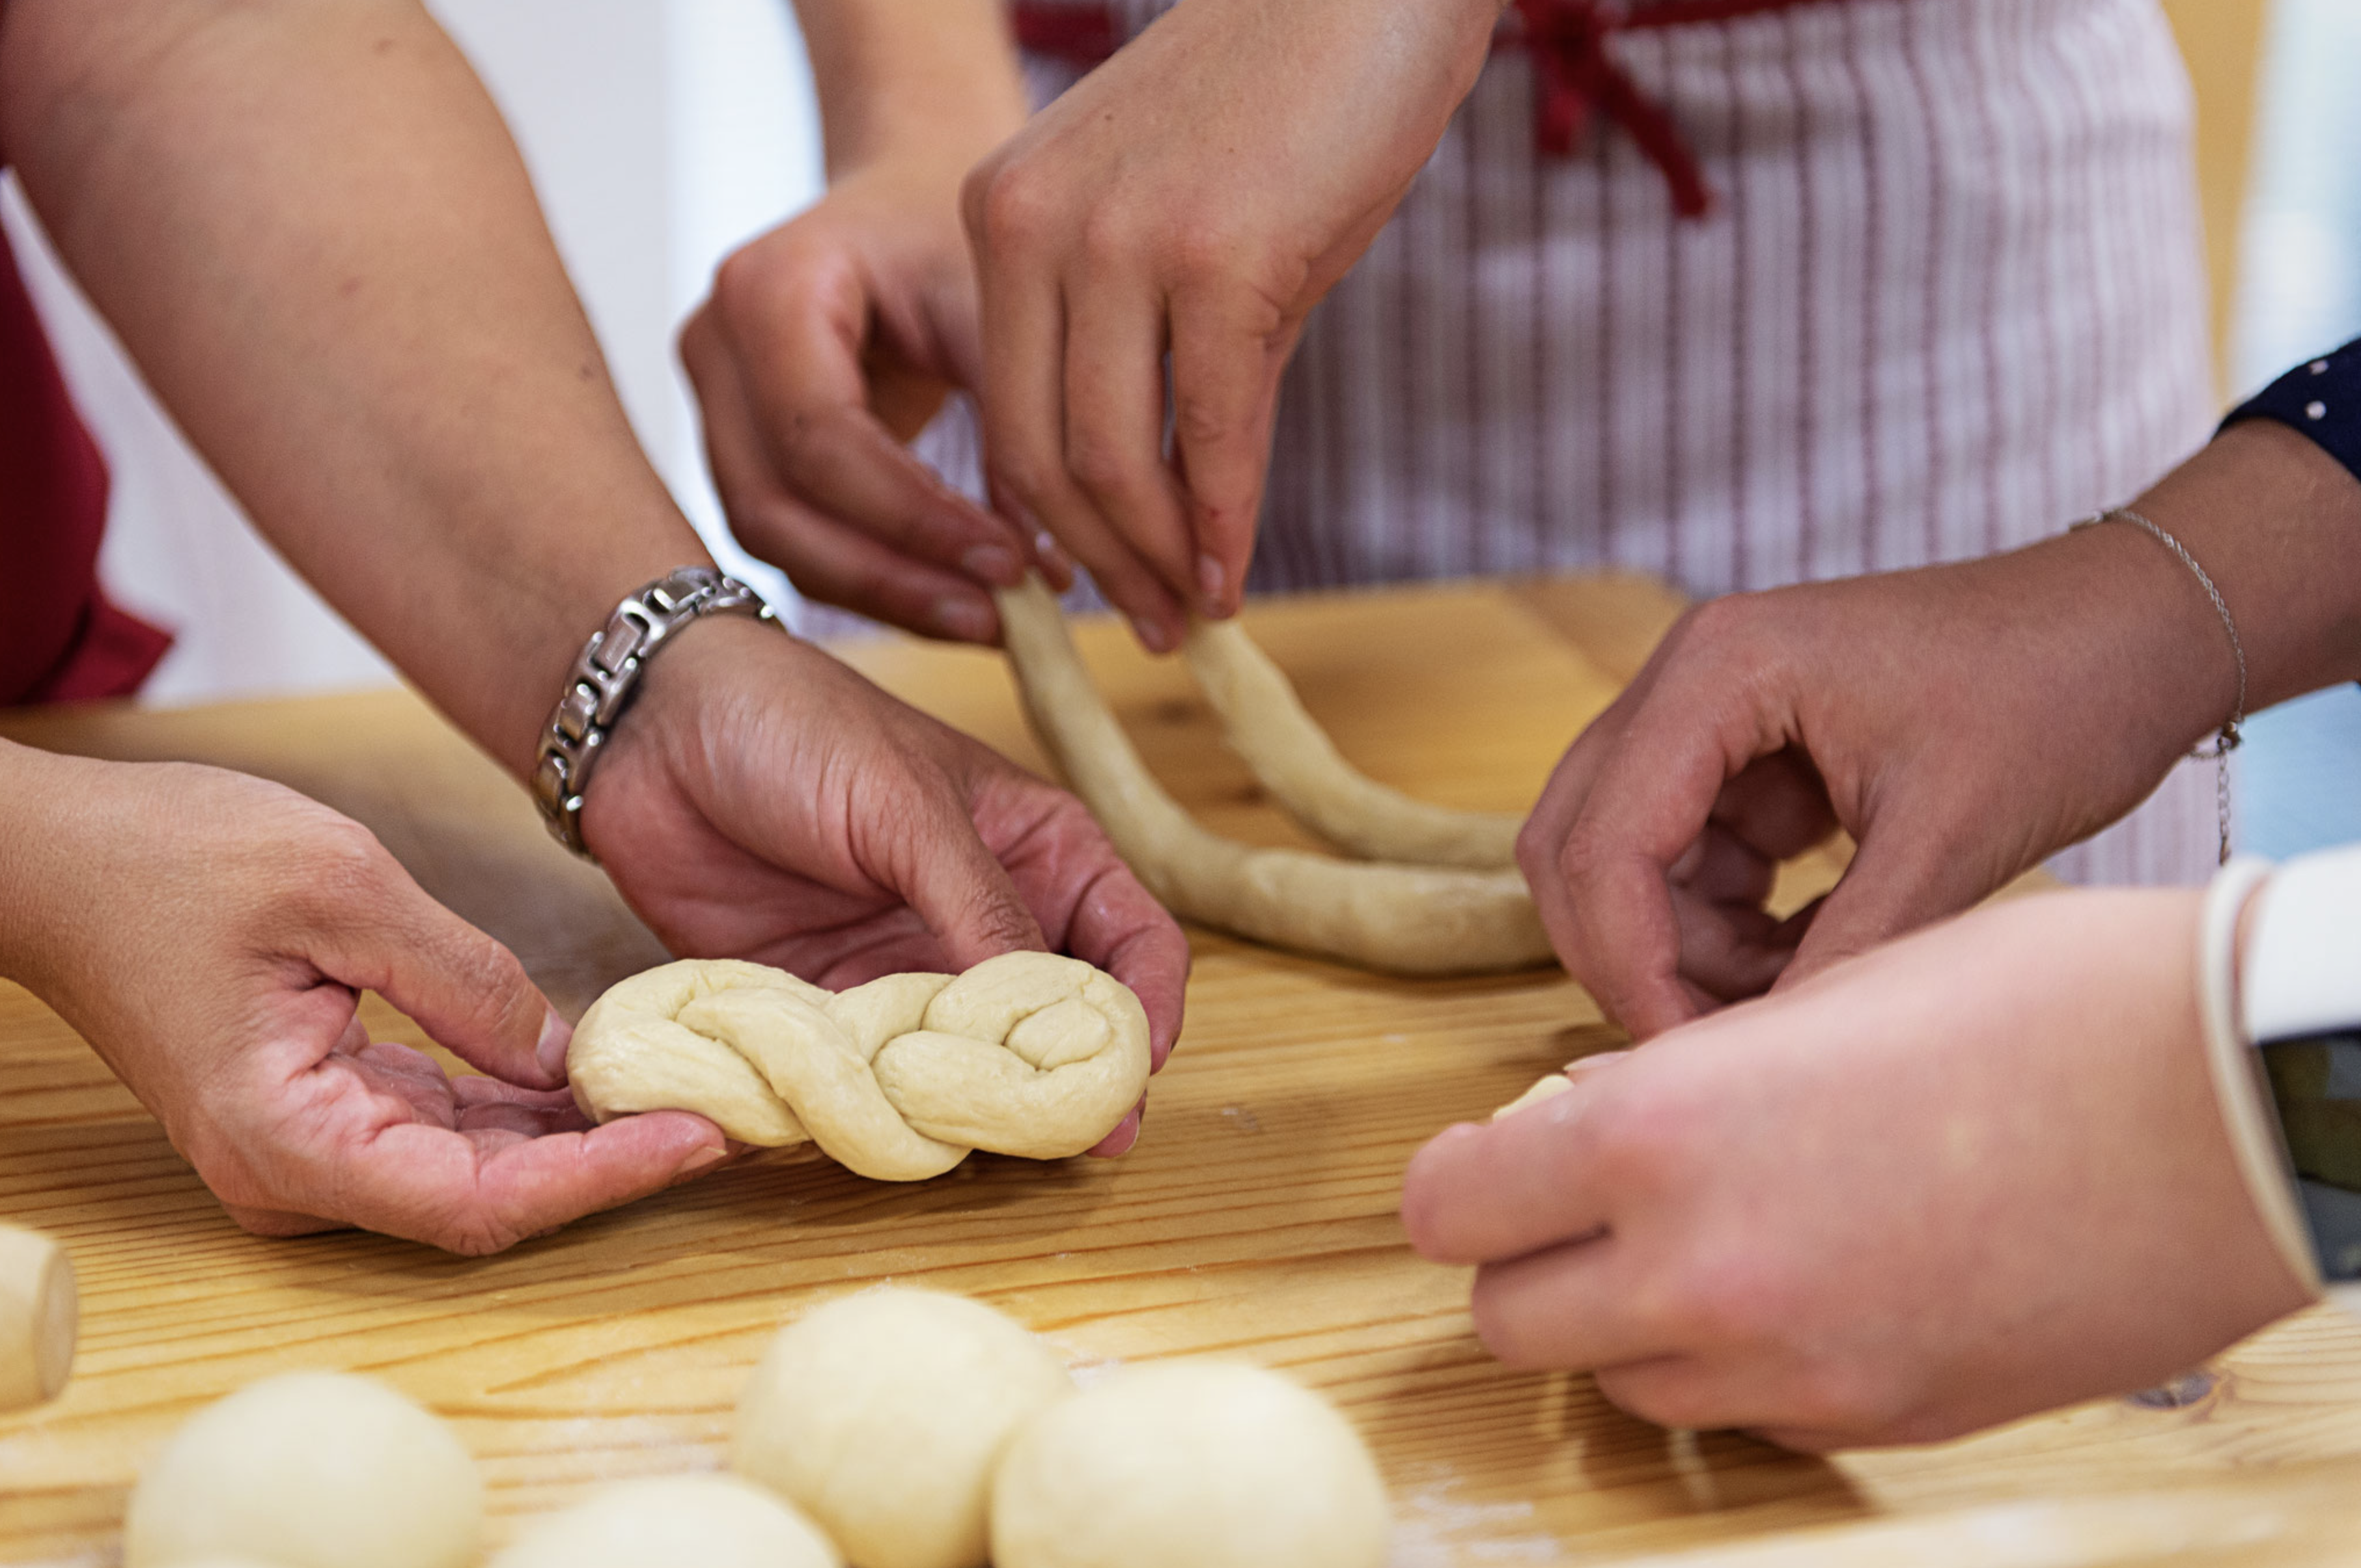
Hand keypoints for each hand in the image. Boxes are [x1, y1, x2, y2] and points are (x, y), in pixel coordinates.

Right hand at [0, 748, 725, 1254]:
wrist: (61, 860)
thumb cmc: (173, 859)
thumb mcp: (344, 886)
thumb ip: (466, 980)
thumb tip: (569, 1056)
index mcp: (287, 1140)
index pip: (478, 1203)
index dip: (601, 1180)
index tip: (702, 1140)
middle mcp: (296, 1175)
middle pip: (485, 1203)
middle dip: (610, 1165)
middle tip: (734, 1118)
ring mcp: (308, 1152)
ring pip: (472, 1174)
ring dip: (577, 1142)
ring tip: (694, 1096)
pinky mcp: (322, 1115)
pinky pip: (441, 1132)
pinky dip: (523, 1113)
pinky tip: (607, 1079)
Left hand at [582, 615, 1190, 1149]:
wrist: (649, 730)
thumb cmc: (797, 725)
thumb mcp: (906, 806)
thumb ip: (982, 907)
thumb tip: (1048, 1011)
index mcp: (1040, 850)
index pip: (1136, 942)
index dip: (1147, 1011)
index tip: (1130, 1073)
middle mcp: (988, 920)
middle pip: (1064, 1023)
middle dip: (1072, 1082)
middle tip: (1072, 1144)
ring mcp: (911, 970)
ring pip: (976, 1066)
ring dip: (982, 1108)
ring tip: (983, 1147)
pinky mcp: (833, 1008)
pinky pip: (882, 1076)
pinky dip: (892, 1109)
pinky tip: (893, 1132)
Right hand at [684, 157, 1059, 644]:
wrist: (907, 202)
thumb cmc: (952, 242)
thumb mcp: (993, 310)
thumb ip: (1015, 425)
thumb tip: (1045, 571)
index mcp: (768, 288)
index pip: (821, 439)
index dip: (913, 518)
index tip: (1011, 564)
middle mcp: (716, 345)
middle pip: (777, 505)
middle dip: (892, 576)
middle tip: (1000, 619)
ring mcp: (713, 402)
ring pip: (775, 539)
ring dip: (882, 593)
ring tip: (989, 621)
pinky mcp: (737, 449)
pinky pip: (793, 540)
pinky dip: (873, 579)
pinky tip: (955, 601)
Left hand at [960, 0, 1499, 649]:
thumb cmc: (1282, 104)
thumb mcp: (1174, 224)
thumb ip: (1148, 350)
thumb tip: (1175, 503)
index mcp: (1002, 214)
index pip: (1004, 412)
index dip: (1053, 523)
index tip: (1102, 583)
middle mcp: (1034, 226)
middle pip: (1039, 454)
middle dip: (1101, 564)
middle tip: (1151, 630)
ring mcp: (1121, 240)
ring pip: (1112, 458)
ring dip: (1159, 559)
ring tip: (1194, 613)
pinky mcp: (1220, 256)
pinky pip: (1209, 432)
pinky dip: (1222, 522)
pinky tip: (1236, 574)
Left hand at [1402, 889, 2312, 1448]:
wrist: (2225, 1105)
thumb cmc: (2032, 1010)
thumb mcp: (1807, 1007)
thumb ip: (1668, 1084)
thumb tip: (1582, 1120)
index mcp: (1658, 1136)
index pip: (1452, 1207)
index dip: (1458, 1182)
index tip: (1482, 1166)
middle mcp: (1698, 1273)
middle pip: (1507, 1318)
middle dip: (1527, 1261)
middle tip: (1581, 1207)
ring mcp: (1788, 1369)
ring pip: (1619, 1381)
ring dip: (1630, 1320)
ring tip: (1708, 1236)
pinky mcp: (1874, 1422)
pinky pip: (1740, 1418)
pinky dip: (1736, 1366)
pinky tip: (1805, 1285)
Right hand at [1516, 525, 2234, 1038]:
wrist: (2133, 630)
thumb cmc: (2056, 695)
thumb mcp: (1952, 837)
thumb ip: (1844, 949)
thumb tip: (1756, 1062)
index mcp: (1719, 671)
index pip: (1604, 840)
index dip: (1629, 961)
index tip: (1685, 1054)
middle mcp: (1687, 679)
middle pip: (1578, 846)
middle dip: (1633, 954)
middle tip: (1711, 1039)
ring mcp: (1709, 713)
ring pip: (1624, 861)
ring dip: (1687, 945)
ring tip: (1796, 984)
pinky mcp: (1744, 753)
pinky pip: (1686, 859)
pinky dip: (1727, 924)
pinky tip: (1809, 947)